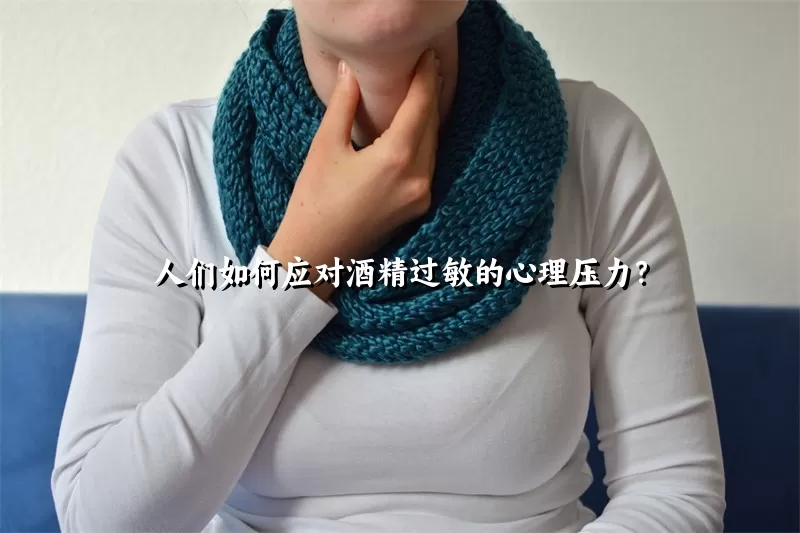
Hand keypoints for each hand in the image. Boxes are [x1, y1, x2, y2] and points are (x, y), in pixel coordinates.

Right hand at [267, 49, 441, 300]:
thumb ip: (344, 105)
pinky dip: (424, 142)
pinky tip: (416, 129)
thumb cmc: (314, 202)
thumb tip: (351, 71)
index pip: (420, 106)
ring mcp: (422, 196)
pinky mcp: (418, 208)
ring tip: (423, 91)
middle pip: (431, 125)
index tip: (426, 55)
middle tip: (427, 66)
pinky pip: (428, 165)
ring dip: (429, 118)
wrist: (316, 255)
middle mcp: (418, 178)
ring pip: (433, 145)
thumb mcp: (325, 147)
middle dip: (430, 94)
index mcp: (397, 158)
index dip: (425, 77)